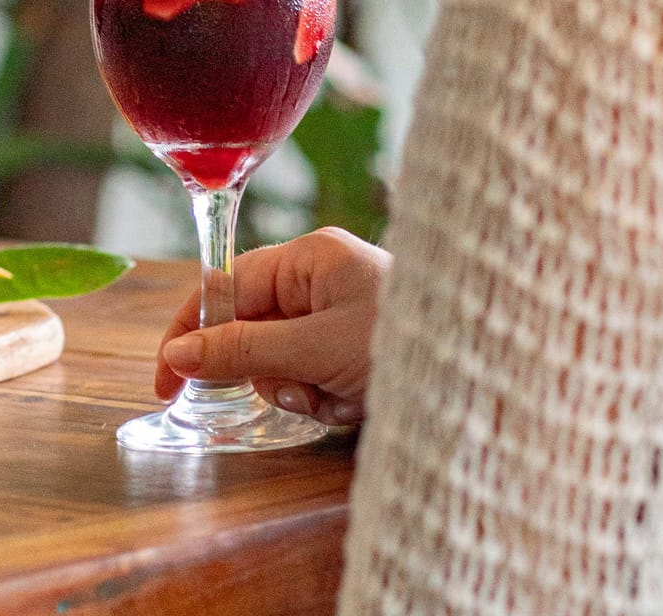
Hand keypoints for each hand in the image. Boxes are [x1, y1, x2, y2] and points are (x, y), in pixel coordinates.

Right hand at [154, 227, 388, 425]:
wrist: (495, 379)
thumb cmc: (411, 345)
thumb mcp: (316, 349)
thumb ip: (243, 351)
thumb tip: (178, 356)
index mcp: (309, 258)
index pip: (223, 287)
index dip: (189, 332)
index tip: (167, 381)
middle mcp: (321, 280)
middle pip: (250, 330)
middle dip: (268, 373)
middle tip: (298, 394)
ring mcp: (339, 315)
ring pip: (279, 362)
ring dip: (302, 393)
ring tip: (342, 400)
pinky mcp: (354, 349)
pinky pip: (311, 378)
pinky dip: (327, 401)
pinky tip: (358, 404)